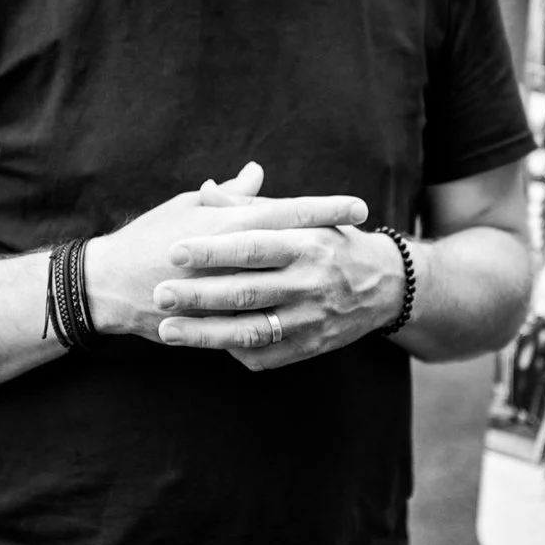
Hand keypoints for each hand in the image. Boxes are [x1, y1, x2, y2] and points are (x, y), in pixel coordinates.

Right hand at [85, 163, 368, 341]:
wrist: (109, 285)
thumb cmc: (148, 238)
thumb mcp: (187, 208)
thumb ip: (228, 196)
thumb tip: (256, 173)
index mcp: (226, 223)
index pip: (286, 212)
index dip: (324, 210)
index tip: (358, 208)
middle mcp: (233, 258)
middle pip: (294, 249)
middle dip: (332, 244)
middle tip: (367, 241)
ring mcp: (227, 293)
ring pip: (282, 289)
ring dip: (315, 284)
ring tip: (346, 281)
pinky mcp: (218, 322)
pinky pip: (257, 324)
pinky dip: (283, 319)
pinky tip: (310, 317)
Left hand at [153, 210, 405, 371]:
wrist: (384, 285)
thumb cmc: (331, 242)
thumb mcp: (302, 217)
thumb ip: (252, 206)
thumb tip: (207, 189)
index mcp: (305, 244)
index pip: (252, 246)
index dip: (213, 250)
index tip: (175, 251)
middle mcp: (309, 283)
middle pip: (246, 292)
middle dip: (198, 295)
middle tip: (159, 293)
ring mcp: (310, 320)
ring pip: (250, 332)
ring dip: (205, 334)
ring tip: (166, 329)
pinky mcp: (310, 347)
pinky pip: (266, 355)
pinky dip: (233, 351)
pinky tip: (205, 345)